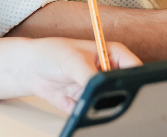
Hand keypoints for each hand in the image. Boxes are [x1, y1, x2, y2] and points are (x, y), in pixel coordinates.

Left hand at [16, 38, 141, 112]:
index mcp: (114, 55)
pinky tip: (66, 98)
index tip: (126, 87)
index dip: (136, 78)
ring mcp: (99, 89)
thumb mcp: (73, 61)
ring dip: (94, 105)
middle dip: (115, 96)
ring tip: (77, 95)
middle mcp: (109, 73)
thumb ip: (90, 76)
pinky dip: (79, 109)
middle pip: (126, 90)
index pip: (135, 68)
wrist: (31, 68)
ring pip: (108, 105)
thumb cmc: (53, 54)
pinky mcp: (87, 103)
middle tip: (100, 95)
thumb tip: (102, 90)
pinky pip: (90, 113)